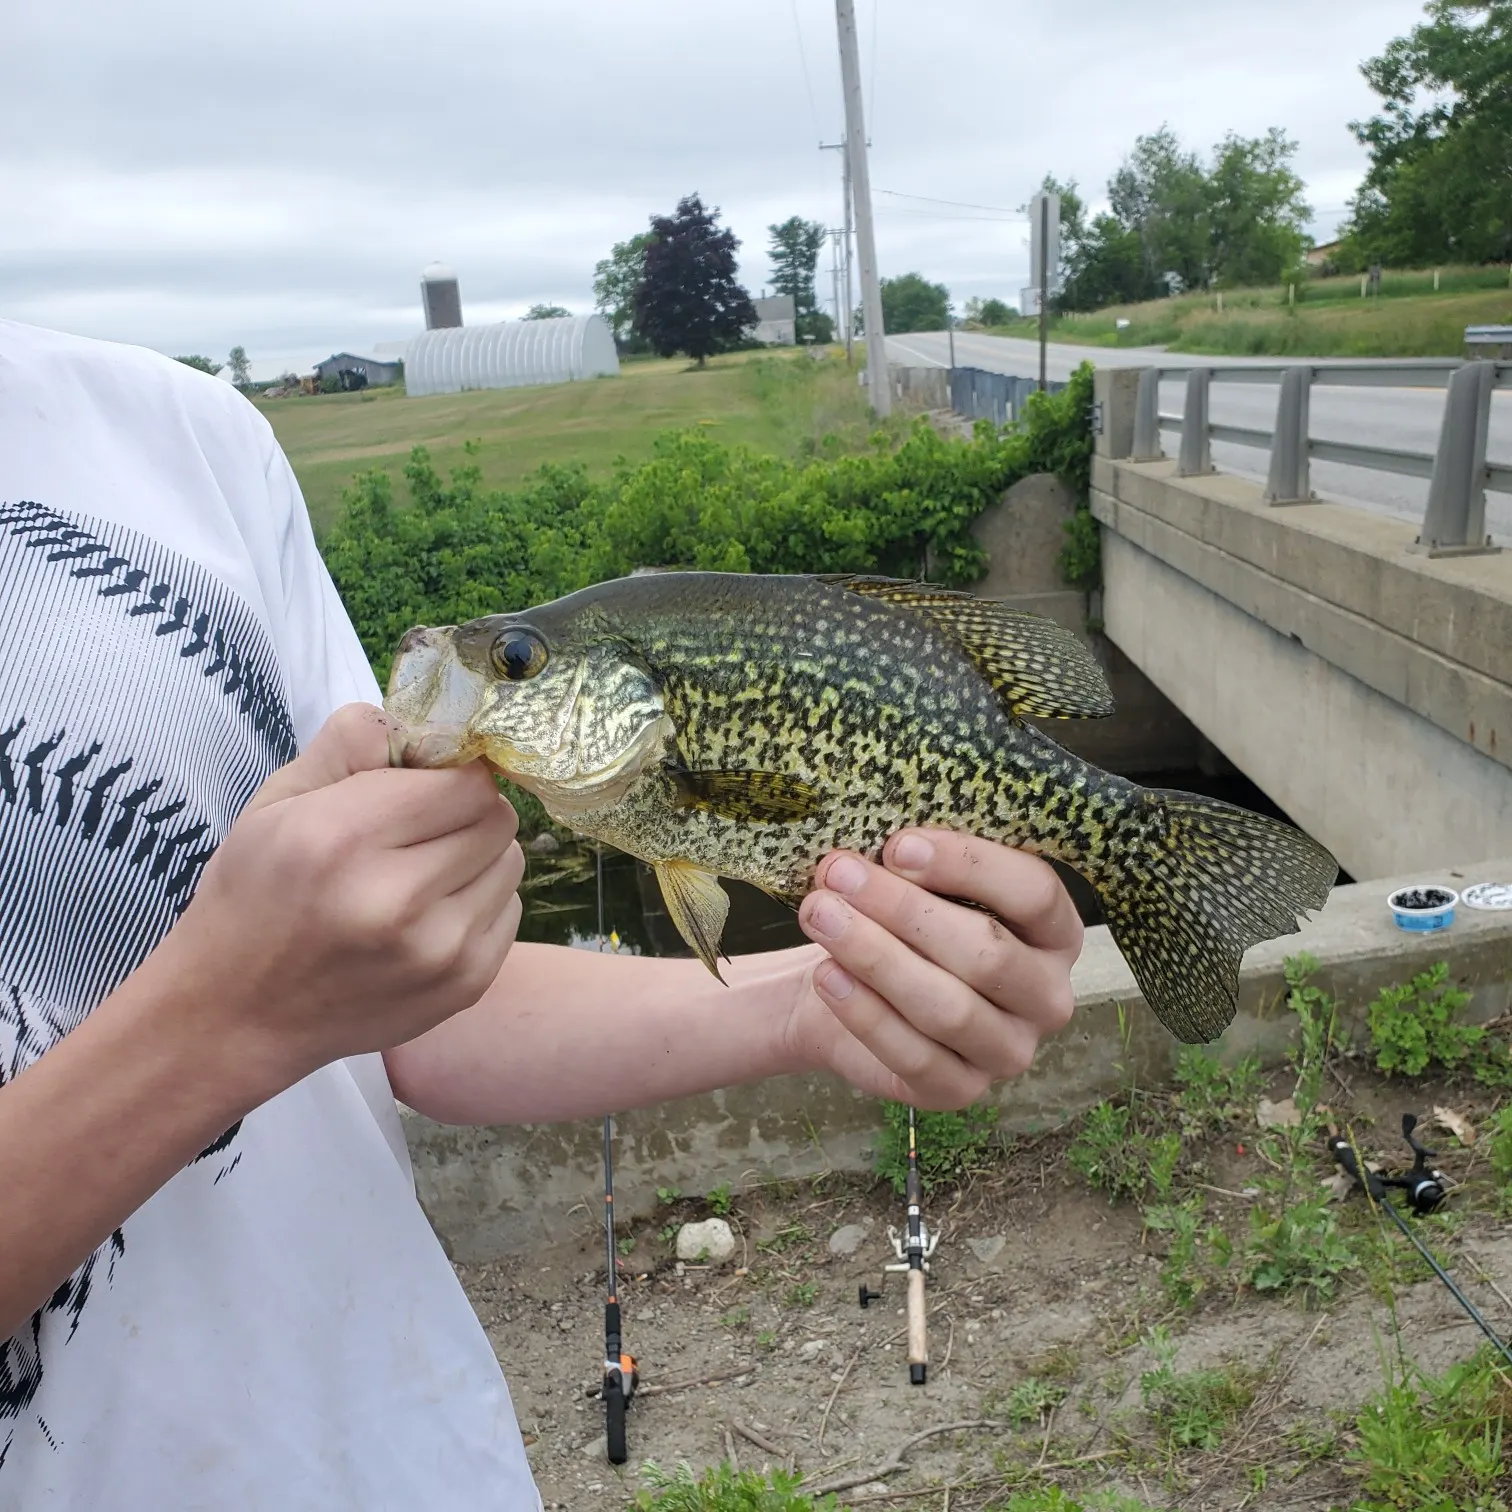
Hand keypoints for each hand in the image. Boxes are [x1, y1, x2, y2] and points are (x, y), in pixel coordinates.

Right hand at [148, 704, 523, 1093]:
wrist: (236, 1015)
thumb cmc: (253, 896)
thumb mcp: (278, 801)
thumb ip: (352, 744)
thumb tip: (426, 721)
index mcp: (345, 839)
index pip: (465, 780)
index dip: (451, 774)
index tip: (425, 784)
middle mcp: (397, 899)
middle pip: (496, 819)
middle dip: (465, 812)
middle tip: (420, 830)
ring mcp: (438, 952)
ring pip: (511, 863)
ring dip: (477, 858)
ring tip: (422, 873)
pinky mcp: (464, 986)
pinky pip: (510, 911)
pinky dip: (480, 903)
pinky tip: (429, 914)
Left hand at [782, 830, 1080, 1109]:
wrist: (853, 989)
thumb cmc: (902, 923)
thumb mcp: (920, 884)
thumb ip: (919, 867)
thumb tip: (886, 852)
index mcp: (1056, 932)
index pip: (1034, 893)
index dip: (968, 865)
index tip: (898, 845)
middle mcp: (1047, 996)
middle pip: (989, 953)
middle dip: (905, 910)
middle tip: (840, 875)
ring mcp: (1010, 1051)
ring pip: (949, 1007)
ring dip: (877, 956)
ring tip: (821, 915)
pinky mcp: (961, 1091)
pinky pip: (915, 1056)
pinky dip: (866, 1013)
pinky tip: (828, 973)